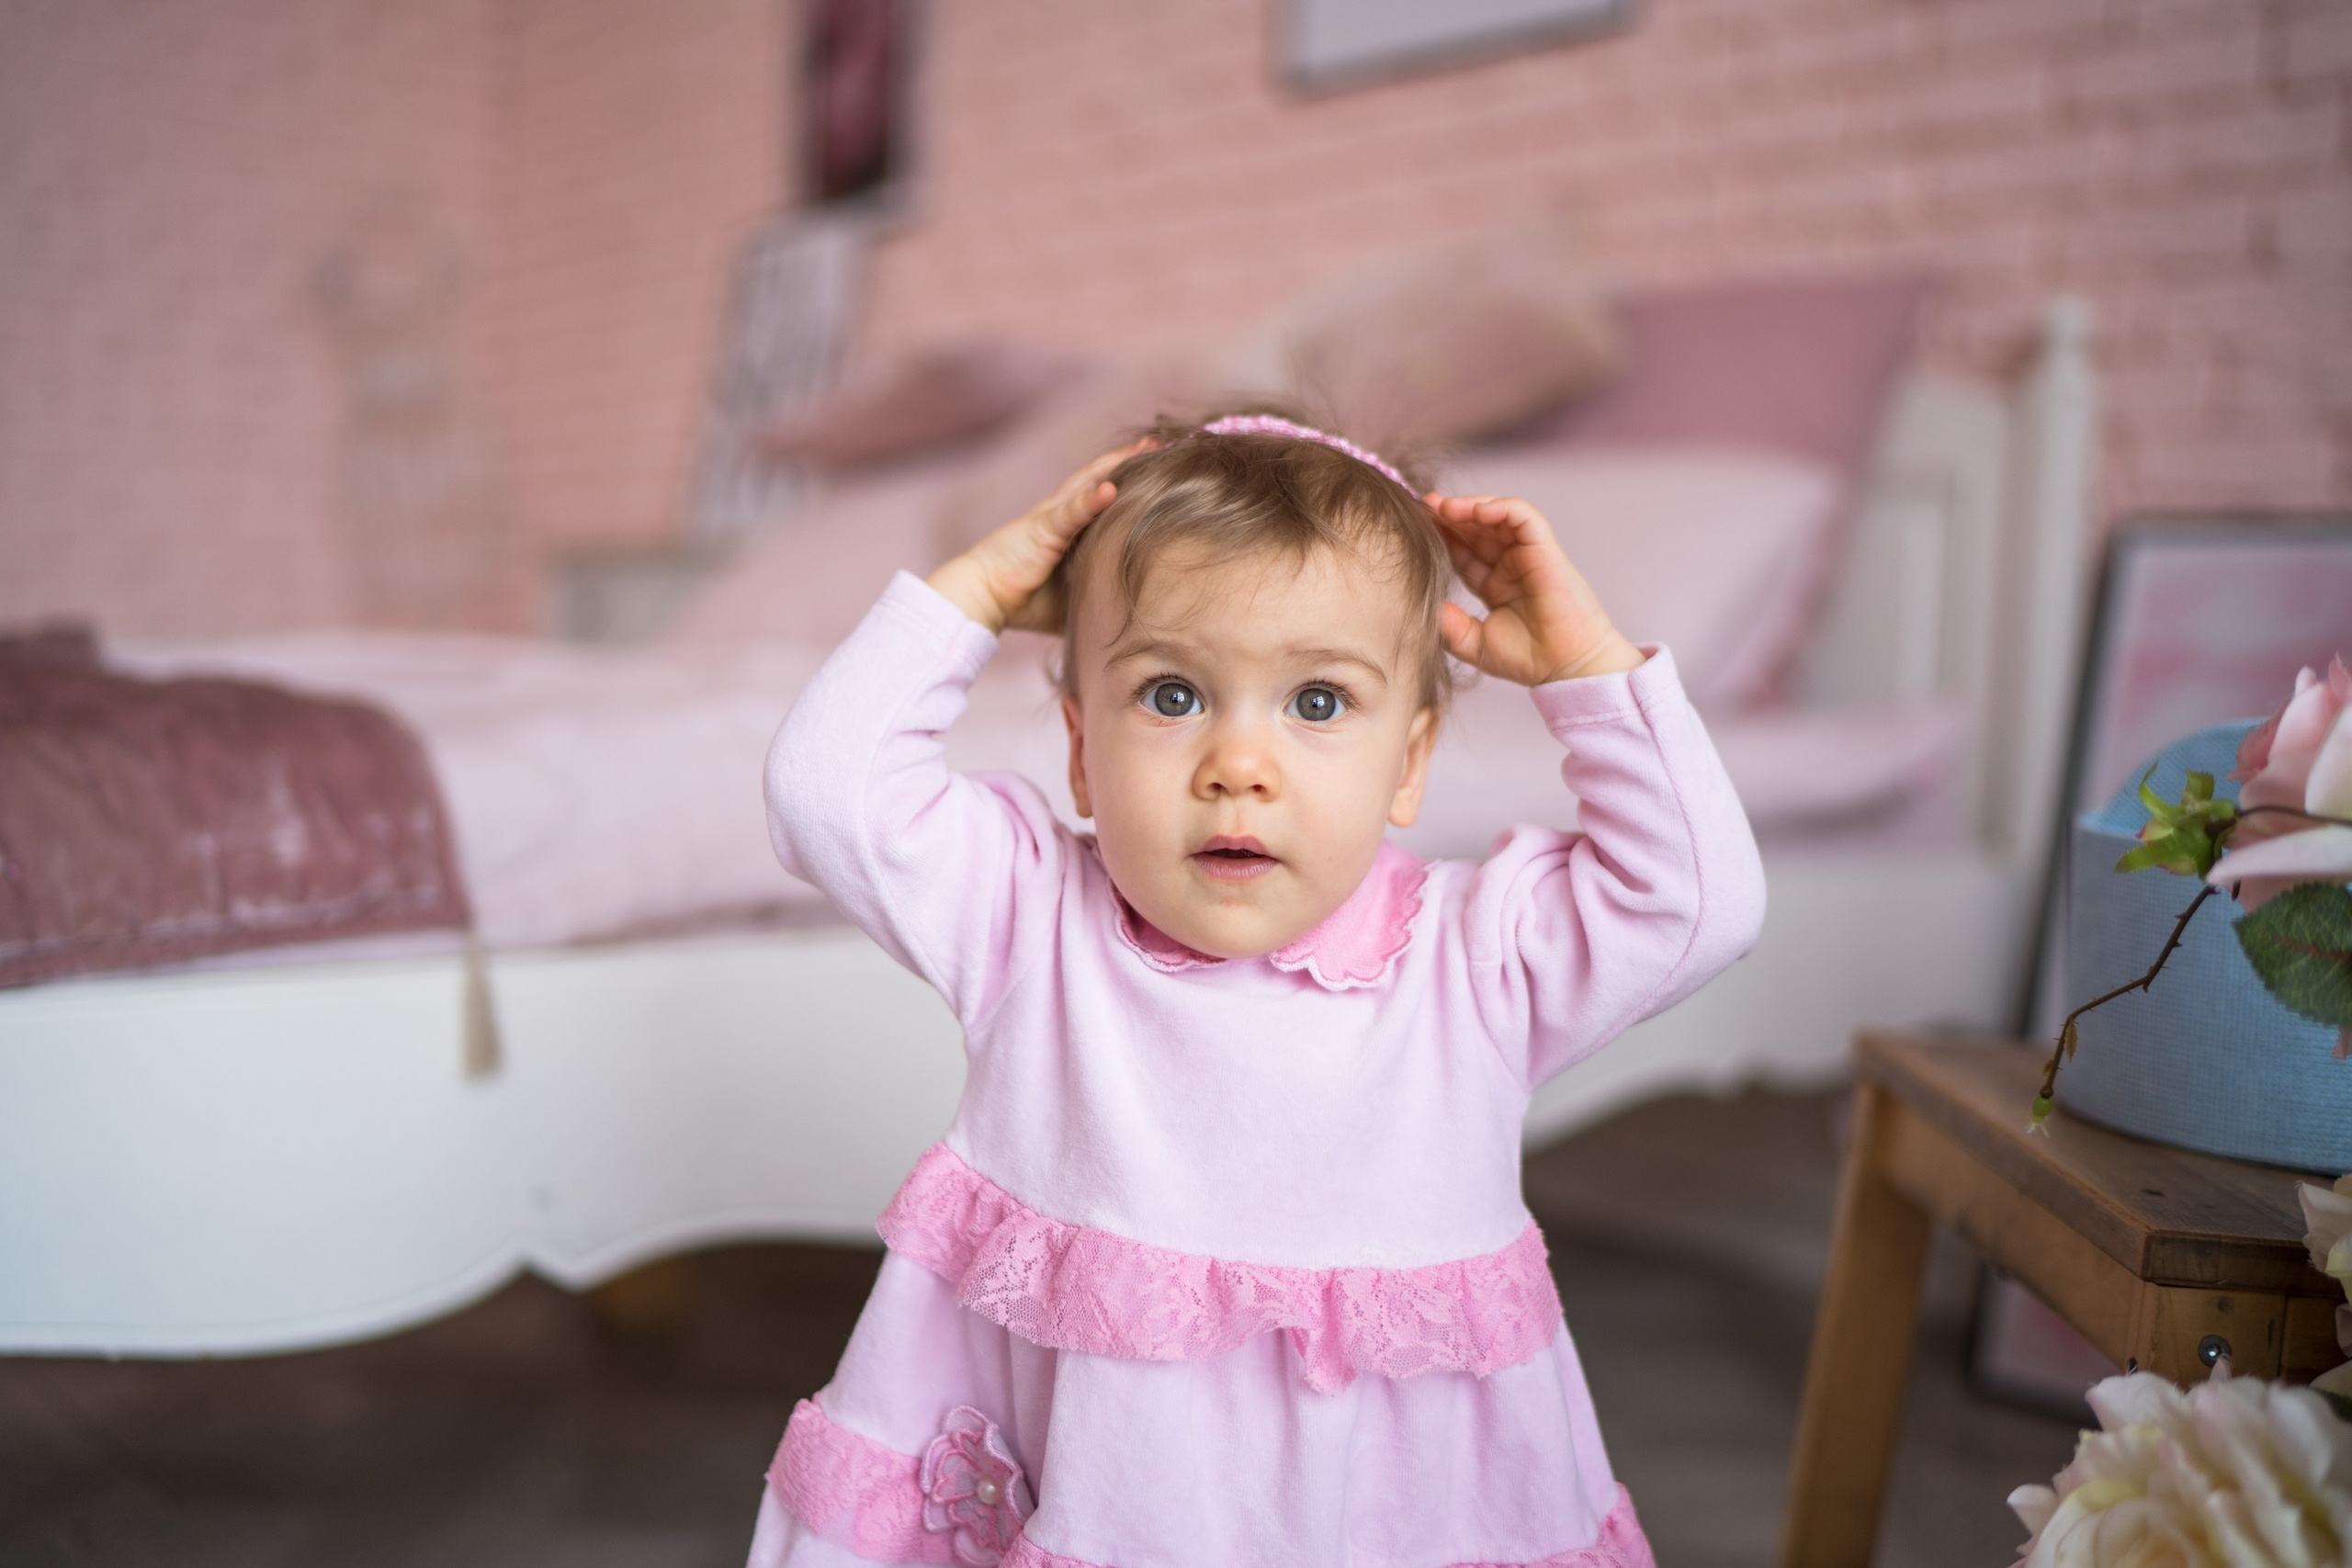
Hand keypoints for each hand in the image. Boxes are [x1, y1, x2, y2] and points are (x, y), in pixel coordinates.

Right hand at [927, 443, 1145, 633]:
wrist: (980, 598)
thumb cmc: (1019, 602)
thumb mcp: (1068, 603)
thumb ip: (1092, 599)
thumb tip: (1119, 618)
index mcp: (1065, 530)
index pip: (1100, 498)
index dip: (1126, 482)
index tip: (1156, 469)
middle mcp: (1059, 516)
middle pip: (1098, 480)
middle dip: (1128, 462)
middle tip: (1160, 445)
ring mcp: (1051, 518)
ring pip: (1088, 484)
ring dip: (1116, 466)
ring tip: (1145, 449)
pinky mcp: (1042, 529)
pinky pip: (1070, 512)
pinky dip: (1091, 501)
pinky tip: (1112, 488)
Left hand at [1428, 493, 1644, 684]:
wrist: (1566, 669)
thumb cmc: (1529, 660)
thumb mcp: (1476, 645)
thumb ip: (1451, 628)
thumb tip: (1428, 608)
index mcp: (1495, 584)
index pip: (1464, 552)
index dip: (1441, 538)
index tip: (1414, 529)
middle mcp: (1511, 565)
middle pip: (1477, 529)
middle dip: (1449, 515)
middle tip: (1421, 506)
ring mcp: (1528, 555)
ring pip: (1498, 516)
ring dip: (1469, 506)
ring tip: (1441, 506)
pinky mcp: (1545, 550)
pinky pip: (1523, 516)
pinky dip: (1500, 507)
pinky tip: (1474, 510)